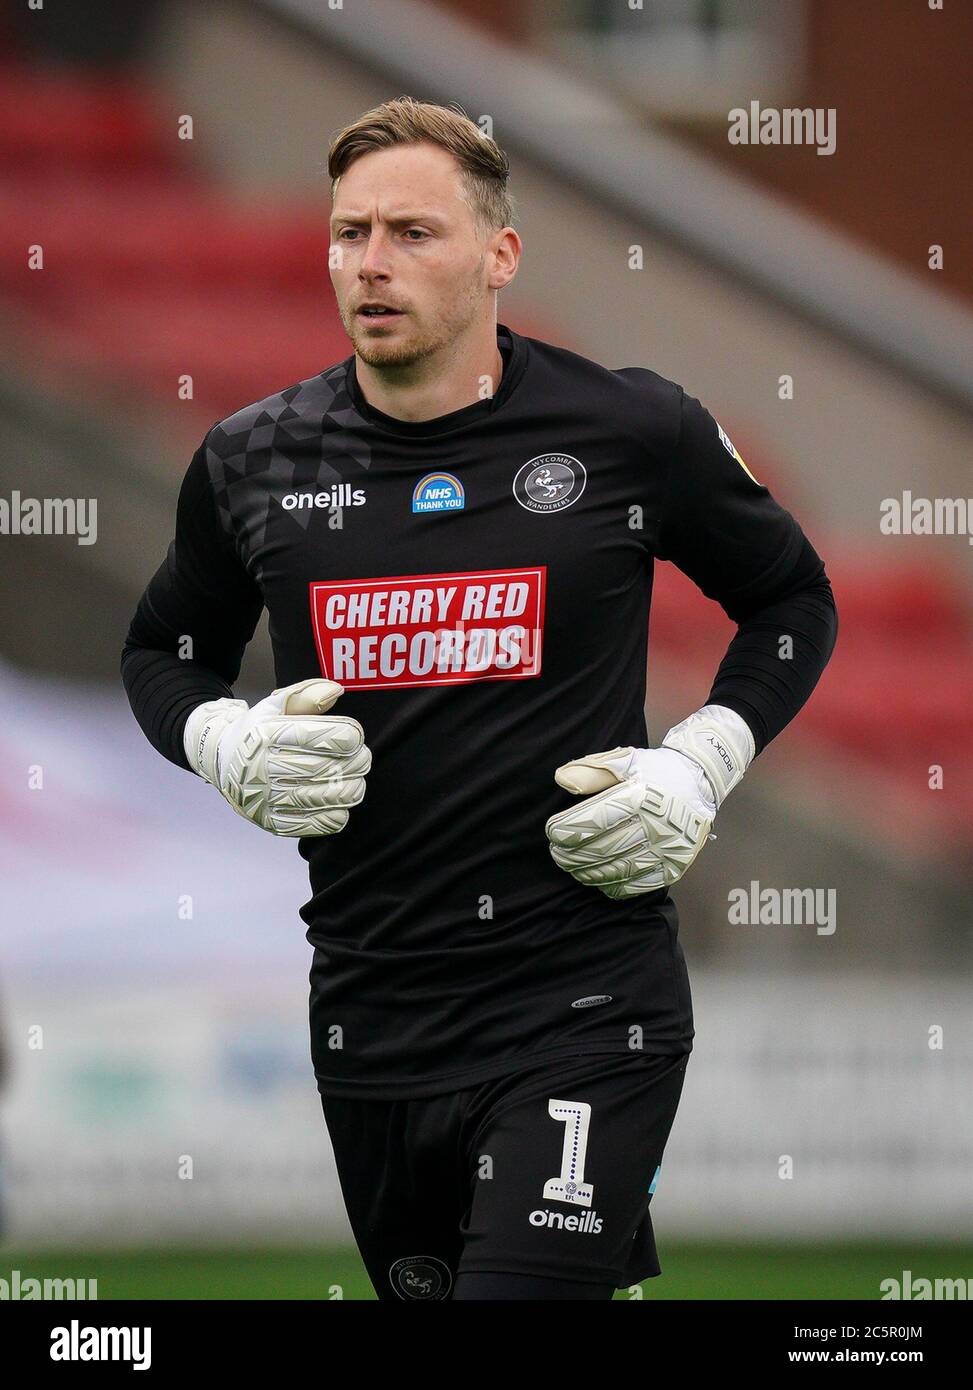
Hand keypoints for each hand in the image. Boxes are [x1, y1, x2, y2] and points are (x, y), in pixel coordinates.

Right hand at [183, 677, 370, 835]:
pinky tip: (341, 806)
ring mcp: (262, 798)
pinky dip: (333, 817)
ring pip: (318, 798)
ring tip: (357, 782)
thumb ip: (307, 695)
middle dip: (353, 764)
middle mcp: (260, 768)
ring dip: (349, 791)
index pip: (312, 737)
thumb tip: (337, 691)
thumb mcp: (276, 706)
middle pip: (320, 768)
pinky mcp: (267, 821)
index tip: (357, 737)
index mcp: (264, 735)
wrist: (221, 760)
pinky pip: (308, 825)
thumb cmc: (258, 730)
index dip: (344, 737)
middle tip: (364, 760)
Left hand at [544, 706, 753, 897]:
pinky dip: (615, 886)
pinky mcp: (676, 864)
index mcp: (641, 796)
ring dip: (589, 872)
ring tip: (572, 867)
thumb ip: (592, 770)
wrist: (701, 781)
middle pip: (604, 848)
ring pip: (619, 869)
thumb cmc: (656, 771)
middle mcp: (656, 824)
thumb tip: (561, 779)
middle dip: (572, 854)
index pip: (595, 819)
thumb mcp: (625, 761)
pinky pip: (641, 884)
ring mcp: (668, 848)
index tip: (552, 831)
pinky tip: (599, 880)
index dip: (568, 829)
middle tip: (556, 853)